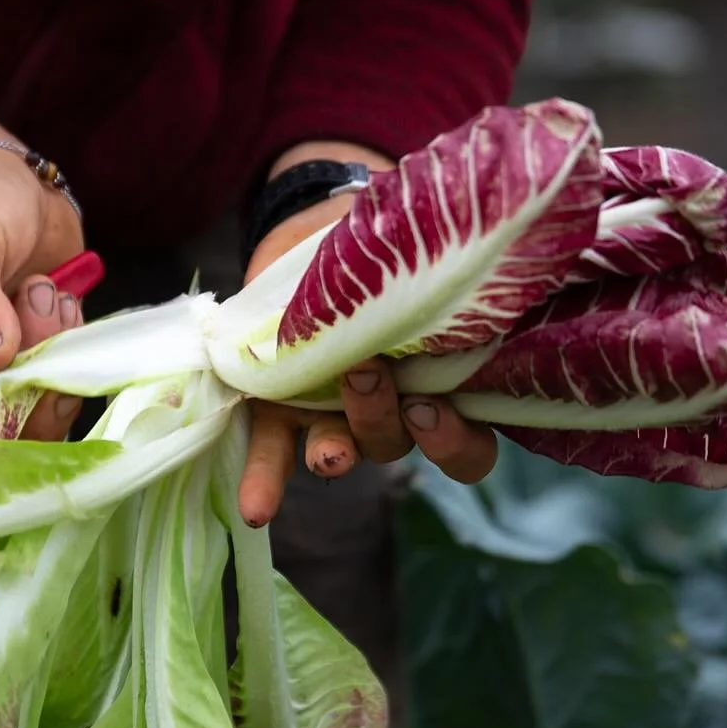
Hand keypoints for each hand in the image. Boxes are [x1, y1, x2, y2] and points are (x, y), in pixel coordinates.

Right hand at [0, 78, 86, 440]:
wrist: (10, 176)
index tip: (13, 365)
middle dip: (31, 366)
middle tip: (38, 297)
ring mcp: (1, 366)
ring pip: (39, 401)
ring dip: (55, 346)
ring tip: (44, 286)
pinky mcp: (40, 354)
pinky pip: (66, 377)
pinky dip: (73, 342)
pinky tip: (63, 296)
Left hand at [237, 140, 497, 526]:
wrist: (328, 218)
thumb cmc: (396, 236)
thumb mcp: (424, 247)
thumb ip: (443, 264)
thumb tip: (465, 246)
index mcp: (445, 381)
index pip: (471, 443)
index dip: (458, 443)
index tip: (438, 409)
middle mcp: (396, 408)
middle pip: (402, 443)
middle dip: (386, 420)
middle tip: (371, 377)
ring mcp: (337, 408)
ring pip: (345, 446)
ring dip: (336, 448)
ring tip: (326, 450)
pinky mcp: (280, 398)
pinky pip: (272, 446)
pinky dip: (264, 477)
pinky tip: (256, 509)